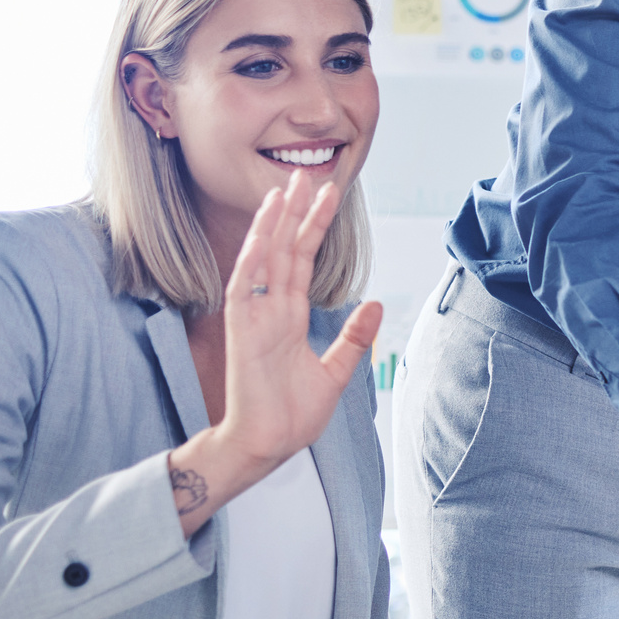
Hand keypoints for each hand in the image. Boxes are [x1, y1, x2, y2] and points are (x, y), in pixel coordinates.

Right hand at [168, 172, 382, 534]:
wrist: (269, 444)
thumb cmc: (294, 413)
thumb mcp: (337, 370)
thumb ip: (354, 337)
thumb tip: (375, 303)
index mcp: (289, 316)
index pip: (302, 261)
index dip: (314, 228)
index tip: (328, 196)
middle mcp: (271, 310)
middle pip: (284, 250)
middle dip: (295, 213)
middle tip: (307, 175)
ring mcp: (255, 317)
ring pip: (264, 259)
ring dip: (274, 224)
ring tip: (285, 189)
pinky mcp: (242, 330)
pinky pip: (246, 285)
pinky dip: (254, 256)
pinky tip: (264, 230)